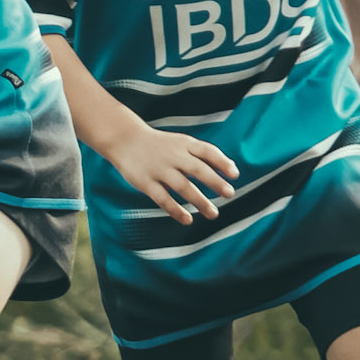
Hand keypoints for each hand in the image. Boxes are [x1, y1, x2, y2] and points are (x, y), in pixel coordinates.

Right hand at [105, 124, 237, 224]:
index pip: (207, 151)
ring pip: (182, 186)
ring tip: (214, 214)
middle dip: (215, 182)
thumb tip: (231, 170)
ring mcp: (159, 169)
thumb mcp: (181, 142)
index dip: (222, 162)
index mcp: (184, 144)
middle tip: (230, 194)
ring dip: (200, 201)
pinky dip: (176, 210)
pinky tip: (188, 220)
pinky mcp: (145, 182)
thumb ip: (204, 154)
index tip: (234, 175)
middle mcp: (173, 155)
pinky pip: (163, 198)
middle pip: (197, 169)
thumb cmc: (160, 145)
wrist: (124, 139)